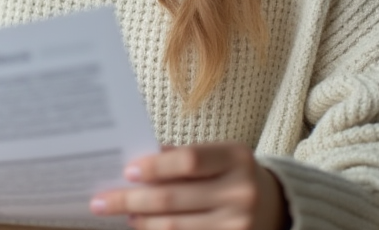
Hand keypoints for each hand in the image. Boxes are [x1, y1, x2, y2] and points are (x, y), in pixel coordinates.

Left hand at [90, 143, 288, 229]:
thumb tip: (134, 166)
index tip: (127, 172)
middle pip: (174, 199)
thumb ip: (179, 157)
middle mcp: (241, 192)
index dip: (155, 167)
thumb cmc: (231, 173)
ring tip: (124, 216)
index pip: (188, 161)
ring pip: (176, 227)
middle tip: (102, 201)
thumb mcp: (215, 156)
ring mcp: (239, 224)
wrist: (276, 204)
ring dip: (142, 223)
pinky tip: (143, 229)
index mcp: (235, 158)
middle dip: (132, 201)